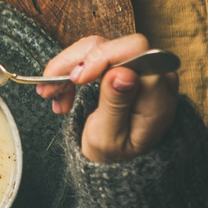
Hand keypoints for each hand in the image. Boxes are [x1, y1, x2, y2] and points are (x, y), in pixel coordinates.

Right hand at [37, 34, 178, 162]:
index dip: (101, 58)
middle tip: (49, 88)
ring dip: (67, 68)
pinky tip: (60, 92)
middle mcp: (153, 75)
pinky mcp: (122, 65)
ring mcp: (137, 68)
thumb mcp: (110, 138)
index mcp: (157, 94)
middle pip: (111, 46)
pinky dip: (70, 70)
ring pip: (96, 47)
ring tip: (51, 94)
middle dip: (75, 63)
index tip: (76, 79)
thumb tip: (123, 73)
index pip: (135, 52)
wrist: (118, 161)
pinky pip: (92, 55)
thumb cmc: (116, 154)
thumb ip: (117, 104)